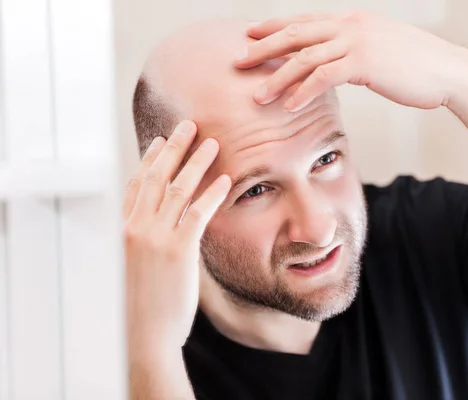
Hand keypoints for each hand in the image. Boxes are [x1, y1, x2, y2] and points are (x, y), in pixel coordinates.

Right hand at [124, 120, 230, 350]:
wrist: (143, 336)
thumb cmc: (140, 304)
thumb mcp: (135, 266)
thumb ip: (147, 240)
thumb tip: (168, 226)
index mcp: (122, 230)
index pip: (134, 185)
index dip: (148, 160)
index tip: (159, 141)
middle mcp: (134, 227)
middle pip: (154, 177)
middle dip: (173, 148)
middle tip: (188, 125)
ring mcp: (154, 237)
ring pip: (177, 188)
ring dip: (196, 162)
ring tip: (213, 143)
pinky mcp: (177, 250)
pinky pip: (197, 212)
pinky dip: (212, 193)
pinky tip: (226, 180)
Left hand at [235, 11, 467, 111]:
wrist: (449, 71)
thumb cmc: (417, 66)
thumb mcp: (381, 50)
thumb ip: (355, 51)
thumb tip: (337, 63)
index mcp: (352, 20)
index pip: (304, 21)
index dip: (274, 27)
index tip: (250, 35)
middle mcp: (350, 24)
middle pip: (295, 33)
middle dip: (263, 47)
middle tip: (238, 61)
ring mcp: (357, 41)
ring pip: (304, 57)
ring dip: (277, 77)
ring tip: (257, 96)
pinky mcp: (365, 62)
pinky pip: (324, 76)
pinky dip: (303, 91)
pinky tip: (288, 106)